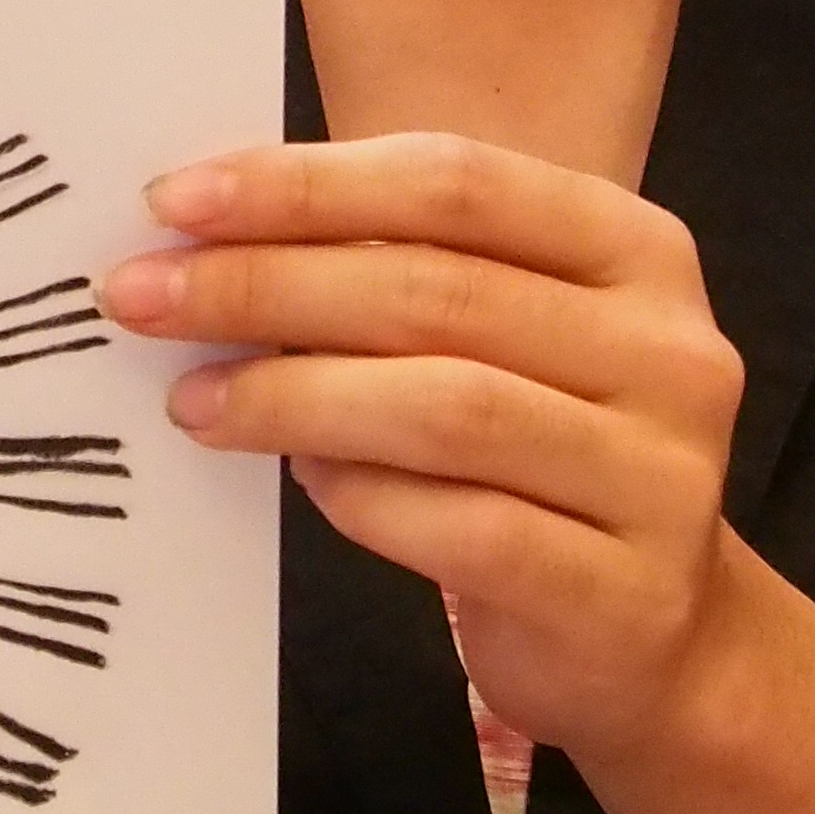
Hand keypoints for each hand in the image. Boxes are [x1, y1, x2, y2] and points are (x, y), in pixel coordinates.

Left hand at [100, 132, 745, 765]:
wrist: (654, 633)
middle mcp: (670, 350)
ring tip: (194, 400)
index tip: (175, 199)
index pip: (457, 181)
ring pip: (448, 408)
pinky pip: (465, 528)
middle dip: (266, 286)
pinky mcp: (624, 591)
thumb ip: (392, 270)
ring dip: (294, 396)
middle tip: (144, 297)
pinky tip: (302, 480)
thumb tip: (204, 236)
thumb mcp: (500, 337)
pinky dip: (363, 497)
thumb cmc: (540, 454)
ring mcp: (660, 476)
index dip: (307, 184)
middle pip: (438, 291)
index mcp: (635, 250)